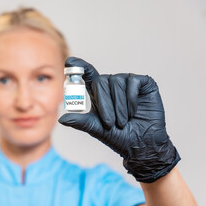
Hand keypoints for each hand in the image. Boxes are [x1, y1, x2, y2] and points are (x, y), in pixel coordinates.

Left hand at [59, 57, 179, 182]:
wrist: (141, 144)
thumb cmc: (118, 136)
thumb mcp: (96, 128)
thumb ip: (80, 121)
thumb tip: (61, 119)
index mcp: (98, 92)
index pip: (87, 74)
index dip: (79, 66)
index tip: (69, 62)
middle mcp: (112, 84)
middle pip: (101, 80)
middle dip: (104, 104)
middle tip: (110, 123)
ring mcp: (128, 82)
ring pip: (117, 82)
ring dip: (119, 105)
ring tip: (123, 122)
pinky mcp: (144, 83)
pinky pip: (133, 82)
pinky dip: (131, 98)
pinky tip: (133, 112)